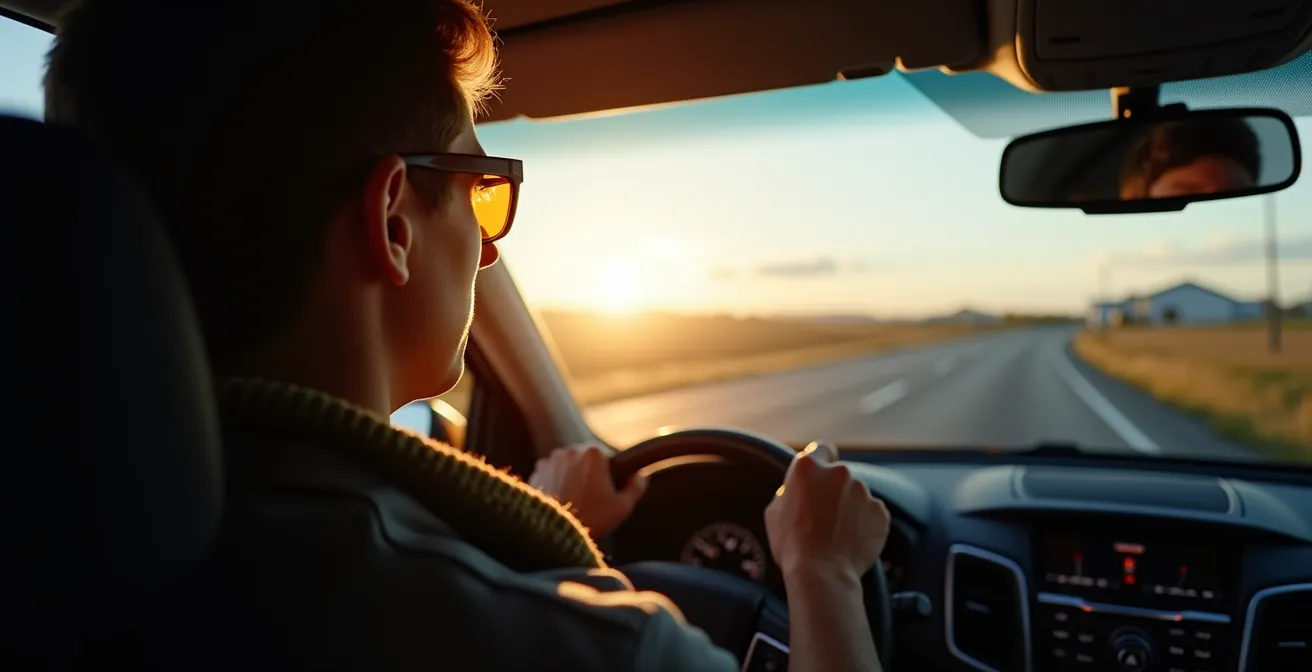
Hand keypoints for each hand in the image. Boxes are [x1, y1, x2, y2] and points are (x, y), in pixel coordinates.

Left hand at [528, 443, 647, 538]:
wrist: (552, 531)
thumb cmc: (591, 518)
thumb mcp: (622, 507)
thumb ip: (636, 487)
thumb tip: (642, 476)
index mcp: (594, 453)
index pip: (608, 457)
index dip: (611, 474)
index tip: (608, 490)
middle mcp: (570, 450)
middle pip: (587, 459)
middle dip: (590, 473)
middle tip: (592, 497)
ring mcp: (550, 459)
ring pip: (568, 464)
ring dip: (572, 476)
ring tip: (575, 499)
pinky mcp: (536, 471)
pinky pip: (551, 473)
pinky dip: (556, 482)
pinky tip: (560, 499)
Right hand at [764, 441, 889, 580]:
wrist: (821, 573)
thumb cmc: (791, 544)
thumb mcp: (774, 512)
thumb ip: (789, 492)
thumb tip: (796, 490)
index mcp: (808, 467)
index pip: (822, 449)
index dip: (821, 460)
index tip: (820, 475)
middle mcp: (839, 472)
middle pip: (839, 476)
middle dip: (834, 491)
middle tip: (824, 516)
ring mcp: (863, 491)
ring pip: (857, 495)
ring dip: (850, 508)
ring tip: (838, 534)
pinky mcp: (880, 512)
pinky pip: (872, 514)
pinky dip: (865, 524)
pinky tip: (852, 540)